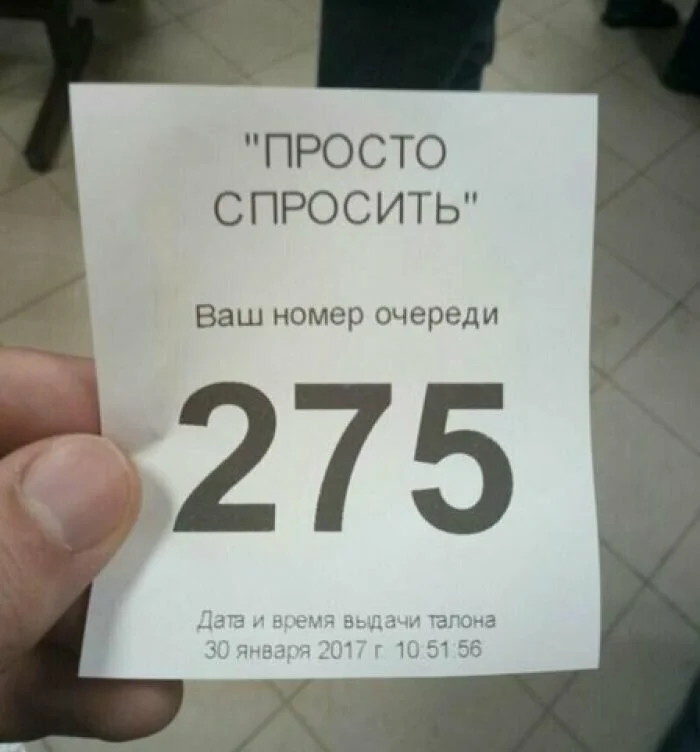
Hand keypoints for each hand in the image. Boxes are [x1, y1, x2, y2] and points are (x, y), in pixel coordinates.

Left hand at [0, 348, 181, 741]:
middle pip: (52, 487)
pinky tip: (138, 701)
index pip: (12, 391)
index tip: (184, 431)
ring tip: (194, 633)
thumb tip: (104, 477)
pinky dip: (86, 682)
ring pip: (54, 576)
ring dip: (125, 612)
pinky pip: (34, 659)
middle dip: (132, 521)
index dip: (94, 399)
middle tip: (219, 533)